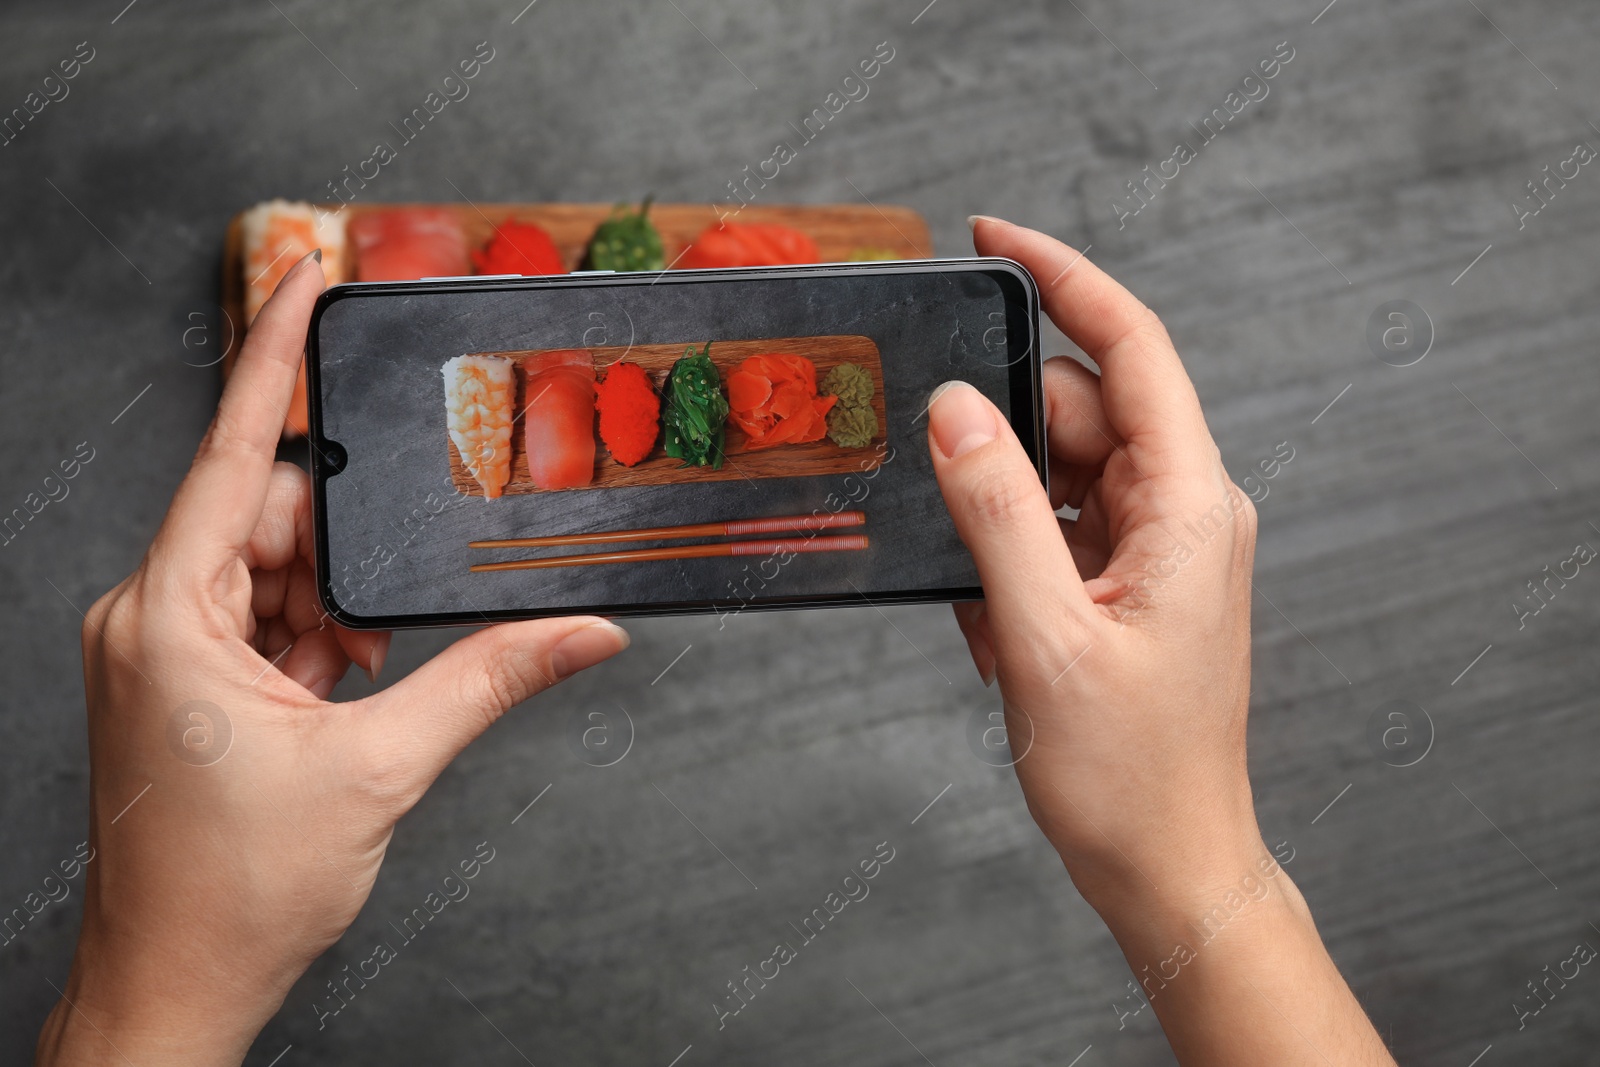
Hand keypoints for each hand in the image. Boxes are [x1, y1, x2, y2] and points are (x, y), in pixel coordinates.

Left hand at [36, 252, 629, 1065]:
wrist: (176, 984)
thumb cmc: (233, 890)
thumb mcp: (379, 767)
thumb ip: (488, 680)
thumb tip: (584, 635)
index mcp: (168, 616)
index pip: (231, 451)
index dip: (276, 357)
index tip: (302, 279)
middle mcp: (152, 617)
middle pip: (269, 519)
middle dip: (342, 551)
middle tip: (383, 619)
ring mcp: (165, 648)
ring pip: (272, 570)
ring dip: (335, 605)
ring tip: (358, 679)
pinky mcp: (186, 679)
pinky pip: (264, 616)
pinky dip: (318, 636)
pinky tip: (345, 684)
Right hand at [933, 217, 1259, 905]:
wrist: (1167, 863)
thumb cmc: (1128, 772)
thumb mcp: (1044, 636)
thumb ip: (996, 511)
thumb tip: (956, 409)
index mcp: (1190, 504)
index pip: (1132, 347)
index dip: (1064, 278)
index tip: (993, 235)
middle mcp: (1184, 509)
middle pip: (1080, 410)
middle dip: (1002, 441)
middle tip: (944, 493)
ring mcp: (1158, 545)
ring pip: (1059, 472)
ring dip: (1001, 521)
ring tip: (991, 611)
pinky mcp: (1130, 580)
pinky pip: (1055, 529)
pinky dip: (1012, 563)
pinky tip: (1003, 633)